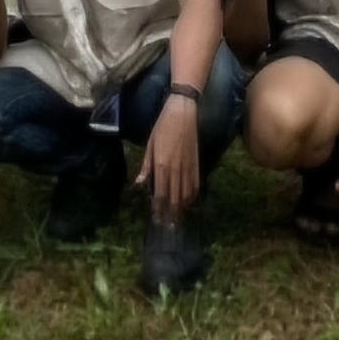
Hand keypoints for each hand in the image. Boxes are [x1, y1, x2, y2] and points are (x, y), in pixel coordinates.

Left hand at [141, 91, 205, 220]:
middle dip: (170, 214)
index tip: (157, 219)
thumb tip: (141, 184)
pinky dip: (192, 198)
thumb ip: (146, 167)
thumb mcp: (149, 146)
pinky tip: (188, 204)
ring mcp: (188, 168)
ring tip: (177, 219)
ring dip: (181, 209)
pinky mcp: (197, 165)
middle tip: (167, 226)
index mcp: (161, 165)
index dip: (159, 209)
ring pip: (186, 195)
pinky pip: (195, 186)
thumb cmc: (162, 127)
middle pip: (174, 199)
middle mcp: (175, 170)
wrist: (183, 113)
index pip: (160, 194)